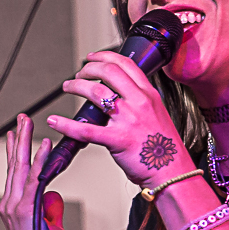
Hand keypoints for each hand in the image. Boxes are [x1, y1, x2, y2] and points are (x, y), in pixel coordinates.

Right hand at [0, 112, 73, 229]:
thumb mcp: (50, 225)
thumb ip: (50, 208)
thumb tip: (52, 194)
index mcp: (13, 206)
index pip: (13, 172)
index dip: (14, 151)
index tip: (15, 132)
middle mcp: (9, 204)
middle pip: (14, 165)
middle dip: (18, 138)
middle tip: (21, 118)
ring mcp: (14, 207)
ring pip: (20, 168)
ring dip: (25, 143)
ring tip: (29, 123)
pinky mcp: (25, 211)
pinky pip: (33, 181)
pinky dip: (39, 161)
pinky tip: (44, 146)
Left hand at [47, 50, 189, 188]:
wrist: (173, 172)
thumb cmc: (164, 150)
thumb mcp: (158, 115)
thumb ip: (141, 102)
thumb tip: (121, 96)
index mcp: (149, 95)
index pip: (126, 64)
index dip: (104, 57)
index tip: (92, 58)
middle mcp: (139, 102)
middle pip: (108, 71)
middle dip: (88, 69)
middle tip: (78, 74)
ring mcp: (128, 119)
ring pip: (95, 92)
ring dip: (76, 86)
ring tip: (68, 88)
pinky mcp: (117, 139)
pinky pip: (85, 129)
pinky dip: (65, 124)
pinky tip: (55, 121)